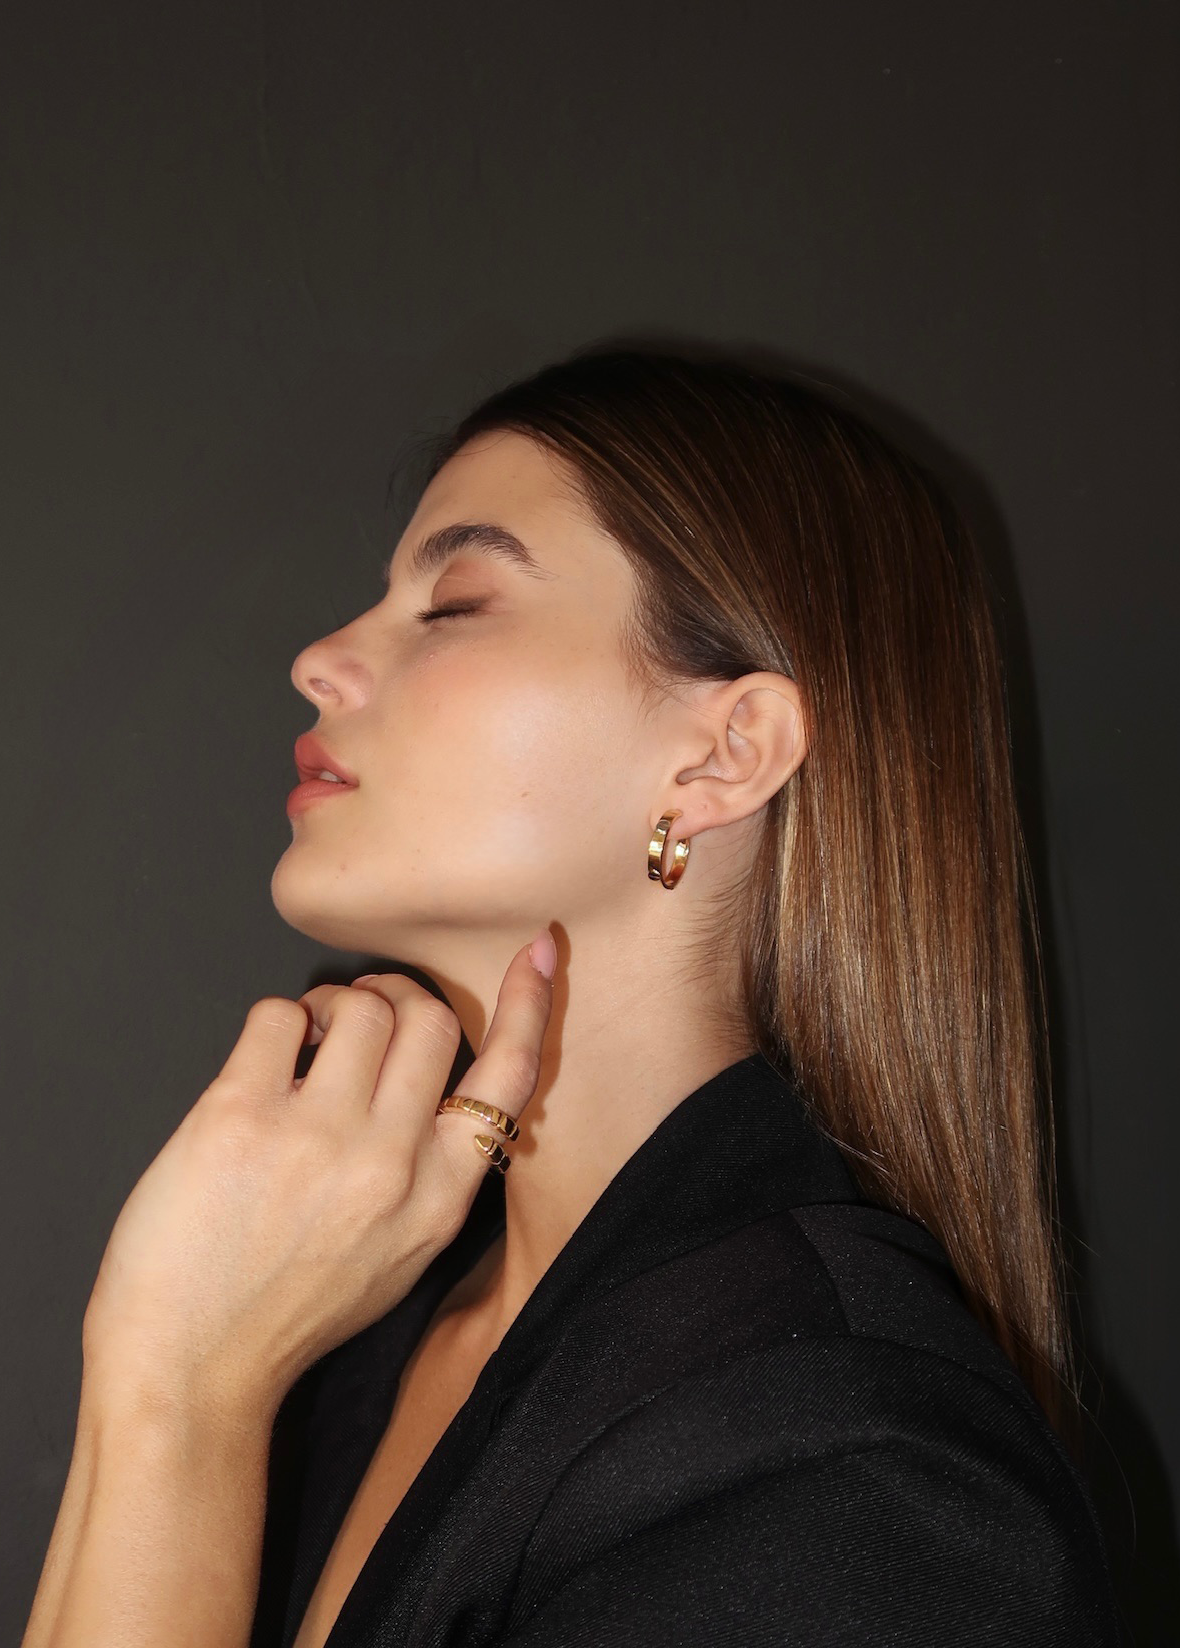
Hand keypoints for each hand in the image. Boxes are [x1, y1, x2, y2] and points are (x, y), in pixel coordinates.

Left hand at [79, 928, 555, 1431]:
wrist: (191, 1372)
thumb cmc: (286, 1314)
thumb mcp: (398, 1255)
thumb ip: (426, 1173)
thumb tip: (419, 1076)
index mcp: (438, 1200)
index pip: (509, 1080)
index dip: (529, 1006)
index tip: (535, 953)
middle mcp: (390, 1163)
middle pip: (431, 1021)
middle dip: (398, 999)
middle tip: (364, 1012)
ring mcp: (317, 1137)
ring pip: (360, 1006)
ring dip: (333, 1005)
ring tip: (307, 1041)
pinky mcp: (240, 1117)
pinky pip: (279, 1014)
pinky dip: (276, 1023)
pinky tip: (263, 1065)